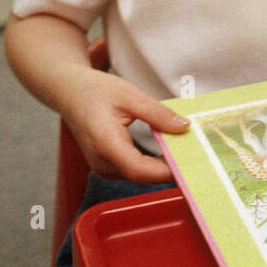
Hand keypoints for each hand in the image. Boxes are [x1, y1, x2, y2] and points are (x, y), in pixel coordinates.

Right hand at [56, 66, 189, 182]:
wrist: (68, 92)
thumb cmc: (95, 90)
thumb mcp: (130, 95)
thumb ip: (158, 114)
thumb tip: (184, 128)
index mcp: (105, 143)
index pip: (139, 170)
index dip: (167, 172)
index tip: (191, 166)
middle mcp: (101, 162)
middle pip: (141, 175)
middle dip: (169, 169)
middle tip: (198, 157)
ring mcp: (101, 167)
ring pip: (138, 175)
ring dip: (162, 167)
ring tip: (187, 153)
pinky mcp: (105, 166)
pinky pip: (132, 170)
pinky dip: (151, 164)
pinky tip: (168, 153)